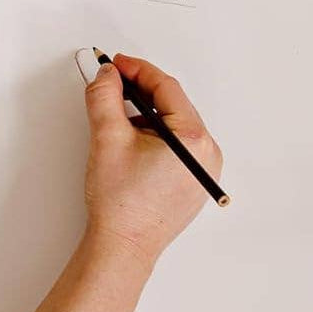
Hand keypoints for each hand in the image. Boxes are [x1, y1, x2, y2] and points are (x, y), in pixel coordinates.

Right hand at [83, 54, 222, 267]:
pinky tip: (130, 146)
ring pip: (173, 126)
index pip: (166, 88)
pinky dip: (154, 137)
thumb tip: (107, 75)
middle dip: (140, 93)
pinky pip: (176, 147)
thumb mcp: (107, 137)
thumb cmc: (121, 204)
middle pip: (172, 106)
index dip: (137, 70)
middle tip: (113, 86)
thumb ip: (105, 96)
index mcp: (194, 140)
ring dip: (145, 116)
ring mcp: (203, 171)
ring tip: (117, 125)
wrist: (122, 247)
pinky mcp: (194, 183)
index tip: (116, 63)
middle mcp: (207, 155)